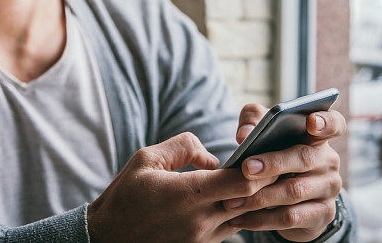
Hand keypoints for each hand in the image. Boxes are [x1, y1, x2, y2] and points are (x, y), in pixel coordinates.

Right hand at [87, 132, 276, 242]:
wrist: (106, 239)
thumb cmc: (125, 196)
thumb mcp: (147, 159)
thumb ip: (184, 147)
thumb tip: (213, 157)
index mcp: (189, 194)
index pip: (243, 182)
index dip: (260, 167)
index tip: (265, 151)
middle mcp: (200, 220)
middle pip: (251, 201)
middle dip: (266, 182)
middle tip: (275, 163)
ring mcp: (202, 238)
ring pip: (245, 217)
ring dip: (253, 200)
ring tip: (261, 180)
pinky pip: (230, 229)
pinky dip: (238, 214)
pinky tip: (237, 199)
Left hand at [224, 104, 346, 241]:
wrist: (288, 200)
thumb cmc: (274, 157)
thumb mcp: (266, 134)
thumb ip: (254, 121)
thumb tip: (244, 134)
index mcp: (318, 137)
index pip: (334, 123)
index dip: (326, 121)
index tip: (312, 122)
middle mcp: (329, 161)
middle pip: (304, 158)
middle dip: (273, 163)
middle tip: (246, 168)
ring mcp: (329, 188)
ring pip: (295, 191)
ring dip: (260, 197)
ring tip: (232, 201)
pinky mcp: (323, 214)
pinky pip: (291, 217)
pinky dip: (262, 219)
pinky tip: (241, 220)